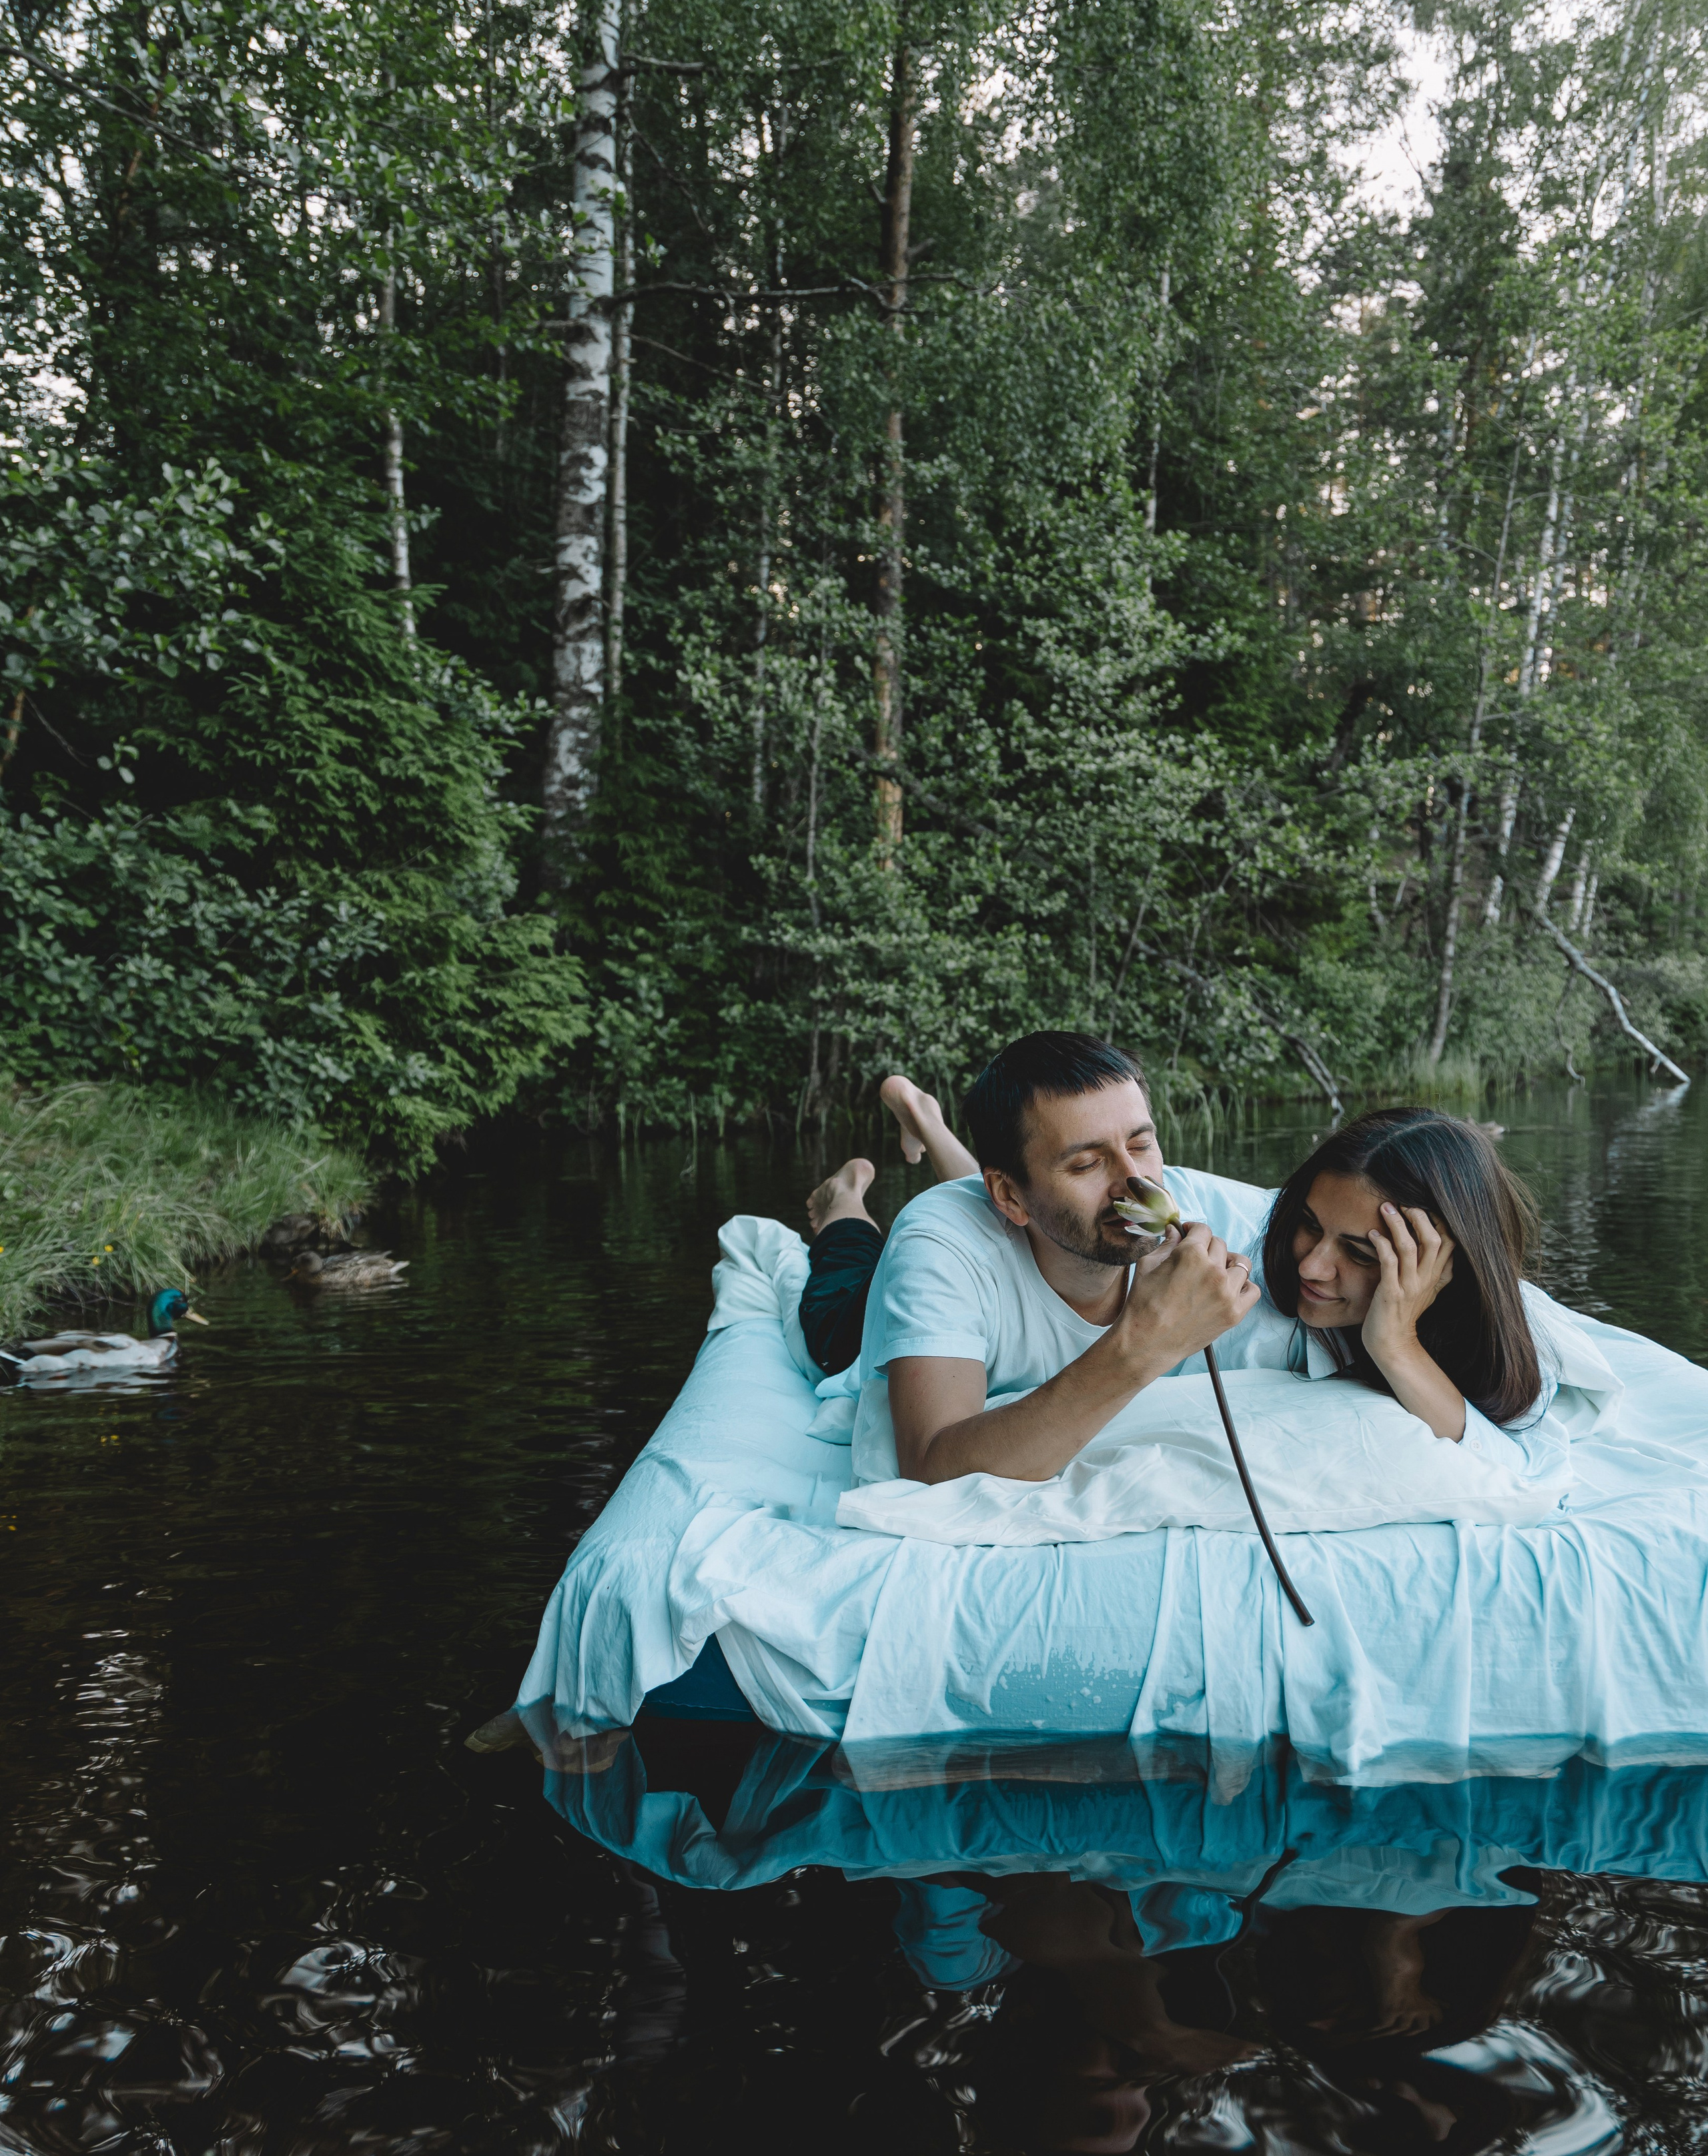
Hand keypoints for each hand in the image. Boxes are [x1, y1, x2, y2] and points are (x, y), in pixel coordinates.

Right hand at [1110, 1220, 1260, 1375]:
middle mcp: (1213, 1270)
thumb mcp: (1148, 1265)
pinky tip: (1229, 1289)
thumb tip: (1175, 1230)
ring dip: (1228, 1264)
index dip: (1194, 1230)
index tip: (1189, 1235)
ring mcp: (1227, 1292)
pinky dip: (1244, 1287)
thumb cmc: (1142, 1303)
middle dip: (1207, 1247)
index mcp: (1191, 1253)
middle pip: (1221, 1245)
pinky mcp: (1234, 1313)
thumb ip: (1167, 1244)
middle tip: (1196, 1259)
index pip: (1203, 1229)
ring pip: (1241, 1264)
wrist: (1146, 1342)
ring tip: (1215, 1274)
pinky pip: (1253, 1290)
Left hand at [1361, 1203, 1454, 1369]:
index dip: (1441, 1221)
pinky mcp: (1391, 1294)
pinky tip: (1372, 1234)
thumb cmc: (1405, 1314)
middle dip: (1420, 1217)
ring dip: (1398, 1225)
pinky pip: (1389, 1264)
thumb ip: (1437, 1270)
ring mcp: (1409, 1287)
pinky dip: (1382, 1245)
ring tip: (1385, 1207)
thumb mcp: (1428, 1291)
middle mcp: (1427, 1280)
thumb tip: (1446, 1246)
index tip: (1424, 1204)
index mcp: (1437, 1277)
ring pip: (1410, 1248)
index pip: (1450, 1242)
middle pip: (1434, 1240)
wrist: (1392, 1344)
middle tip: (1403, 1203)